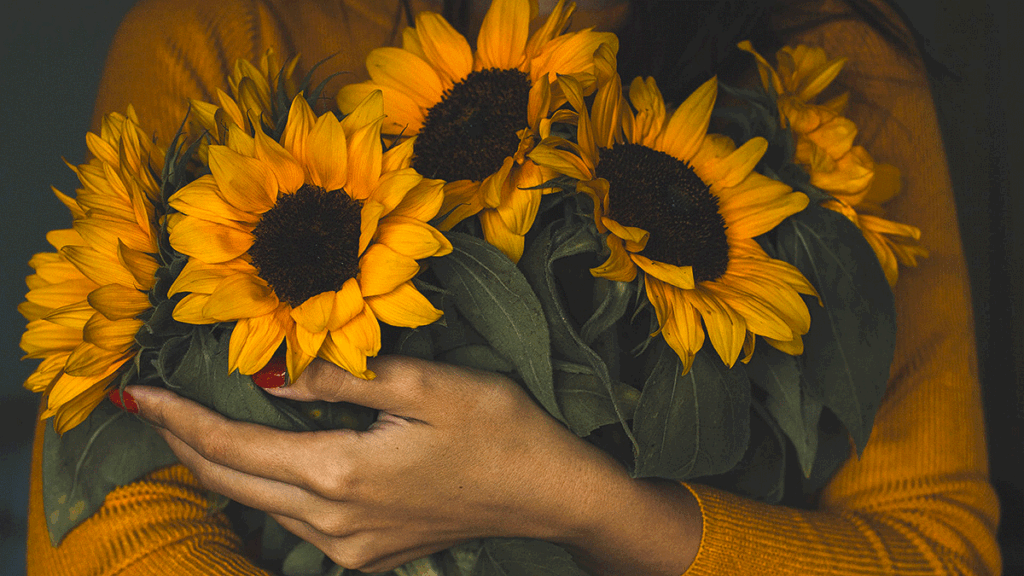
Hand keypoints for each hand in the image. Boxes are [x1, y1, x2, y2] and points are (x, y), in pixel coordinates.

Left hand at [127, 355, 701, 573]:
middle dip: (183, 442)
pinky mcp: (365, 554)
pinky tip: (259, 459)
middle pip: (232, 481)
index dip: (181, 418)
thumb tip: (269, 375)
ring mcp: (348, 547)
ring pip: (258, 504)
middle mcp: (333, 522)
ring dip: (219, 464)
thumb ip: (339, 378)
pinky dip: (261, 486)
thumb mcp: (423, 384)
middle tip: (149, 406)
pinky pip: (294, 520)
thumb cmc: (498, 428)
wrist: (547, 492)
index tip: (140, 393)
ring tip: (192, 425)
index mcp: (341, 474)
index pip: (234, 445)